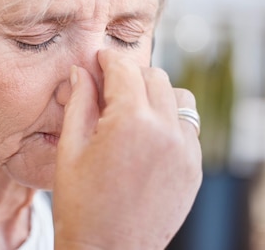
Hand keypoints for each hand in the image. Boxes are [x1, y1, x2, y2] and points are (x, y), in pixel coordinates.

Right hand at [53, 49, 201, 249]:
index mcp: (131, 122)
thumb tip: (81, 70)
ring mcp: (186, 150)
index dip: (108, 60)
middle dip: (130, 76)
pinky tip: (147, 139)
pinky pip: (188, 127)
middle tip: (109, 90)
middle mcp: (166, 130)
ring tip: (132, 113)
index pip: (124, 69)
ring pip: (178, 97)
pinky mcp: (194, 168)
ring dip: (156, 96)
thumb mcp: (70, 149)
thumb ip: (79, 102)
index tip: (98, 60)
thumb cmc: (81, 205)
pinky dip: (170, 121)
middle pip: (154, 77)